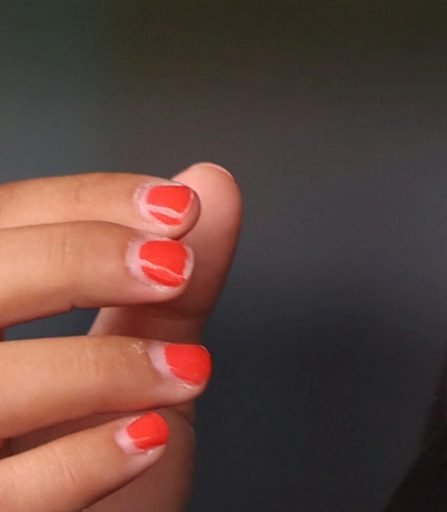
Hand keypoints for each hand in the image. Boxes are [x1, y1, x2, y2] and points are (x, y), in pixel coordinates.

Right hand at [0, 163, 242, 511]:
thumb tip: (211, 180)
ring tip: (189, 374)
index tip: (180, 208)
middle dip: (80, 259)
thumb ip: (167, 288)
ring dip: (102, 367)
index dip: (80, 201)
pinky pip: (9, 491)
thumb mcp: (138, 369)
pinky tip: (149, 437)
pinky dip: (84, 460)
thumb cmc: (97, 470)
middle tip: (177, 268)